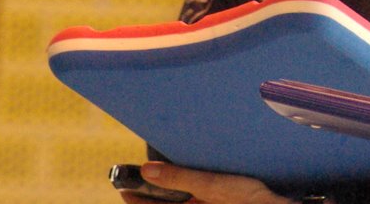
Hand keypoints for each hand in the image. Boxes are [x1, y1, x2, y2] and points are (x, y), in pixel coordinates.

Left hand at [134, 162, 295, 203]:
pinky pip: (193, 199)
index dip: (133, 196)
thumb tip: (147, 169)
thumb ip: (179, 178)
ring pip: (178, 202)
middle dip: (149, 193)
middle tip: (137, 176)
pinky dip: (184, 192)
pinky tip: (189, 179)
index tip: (122, 183)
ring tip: (160, 173)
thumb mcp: (211, 185)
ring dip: (167, 191)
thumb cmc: (248, 200)